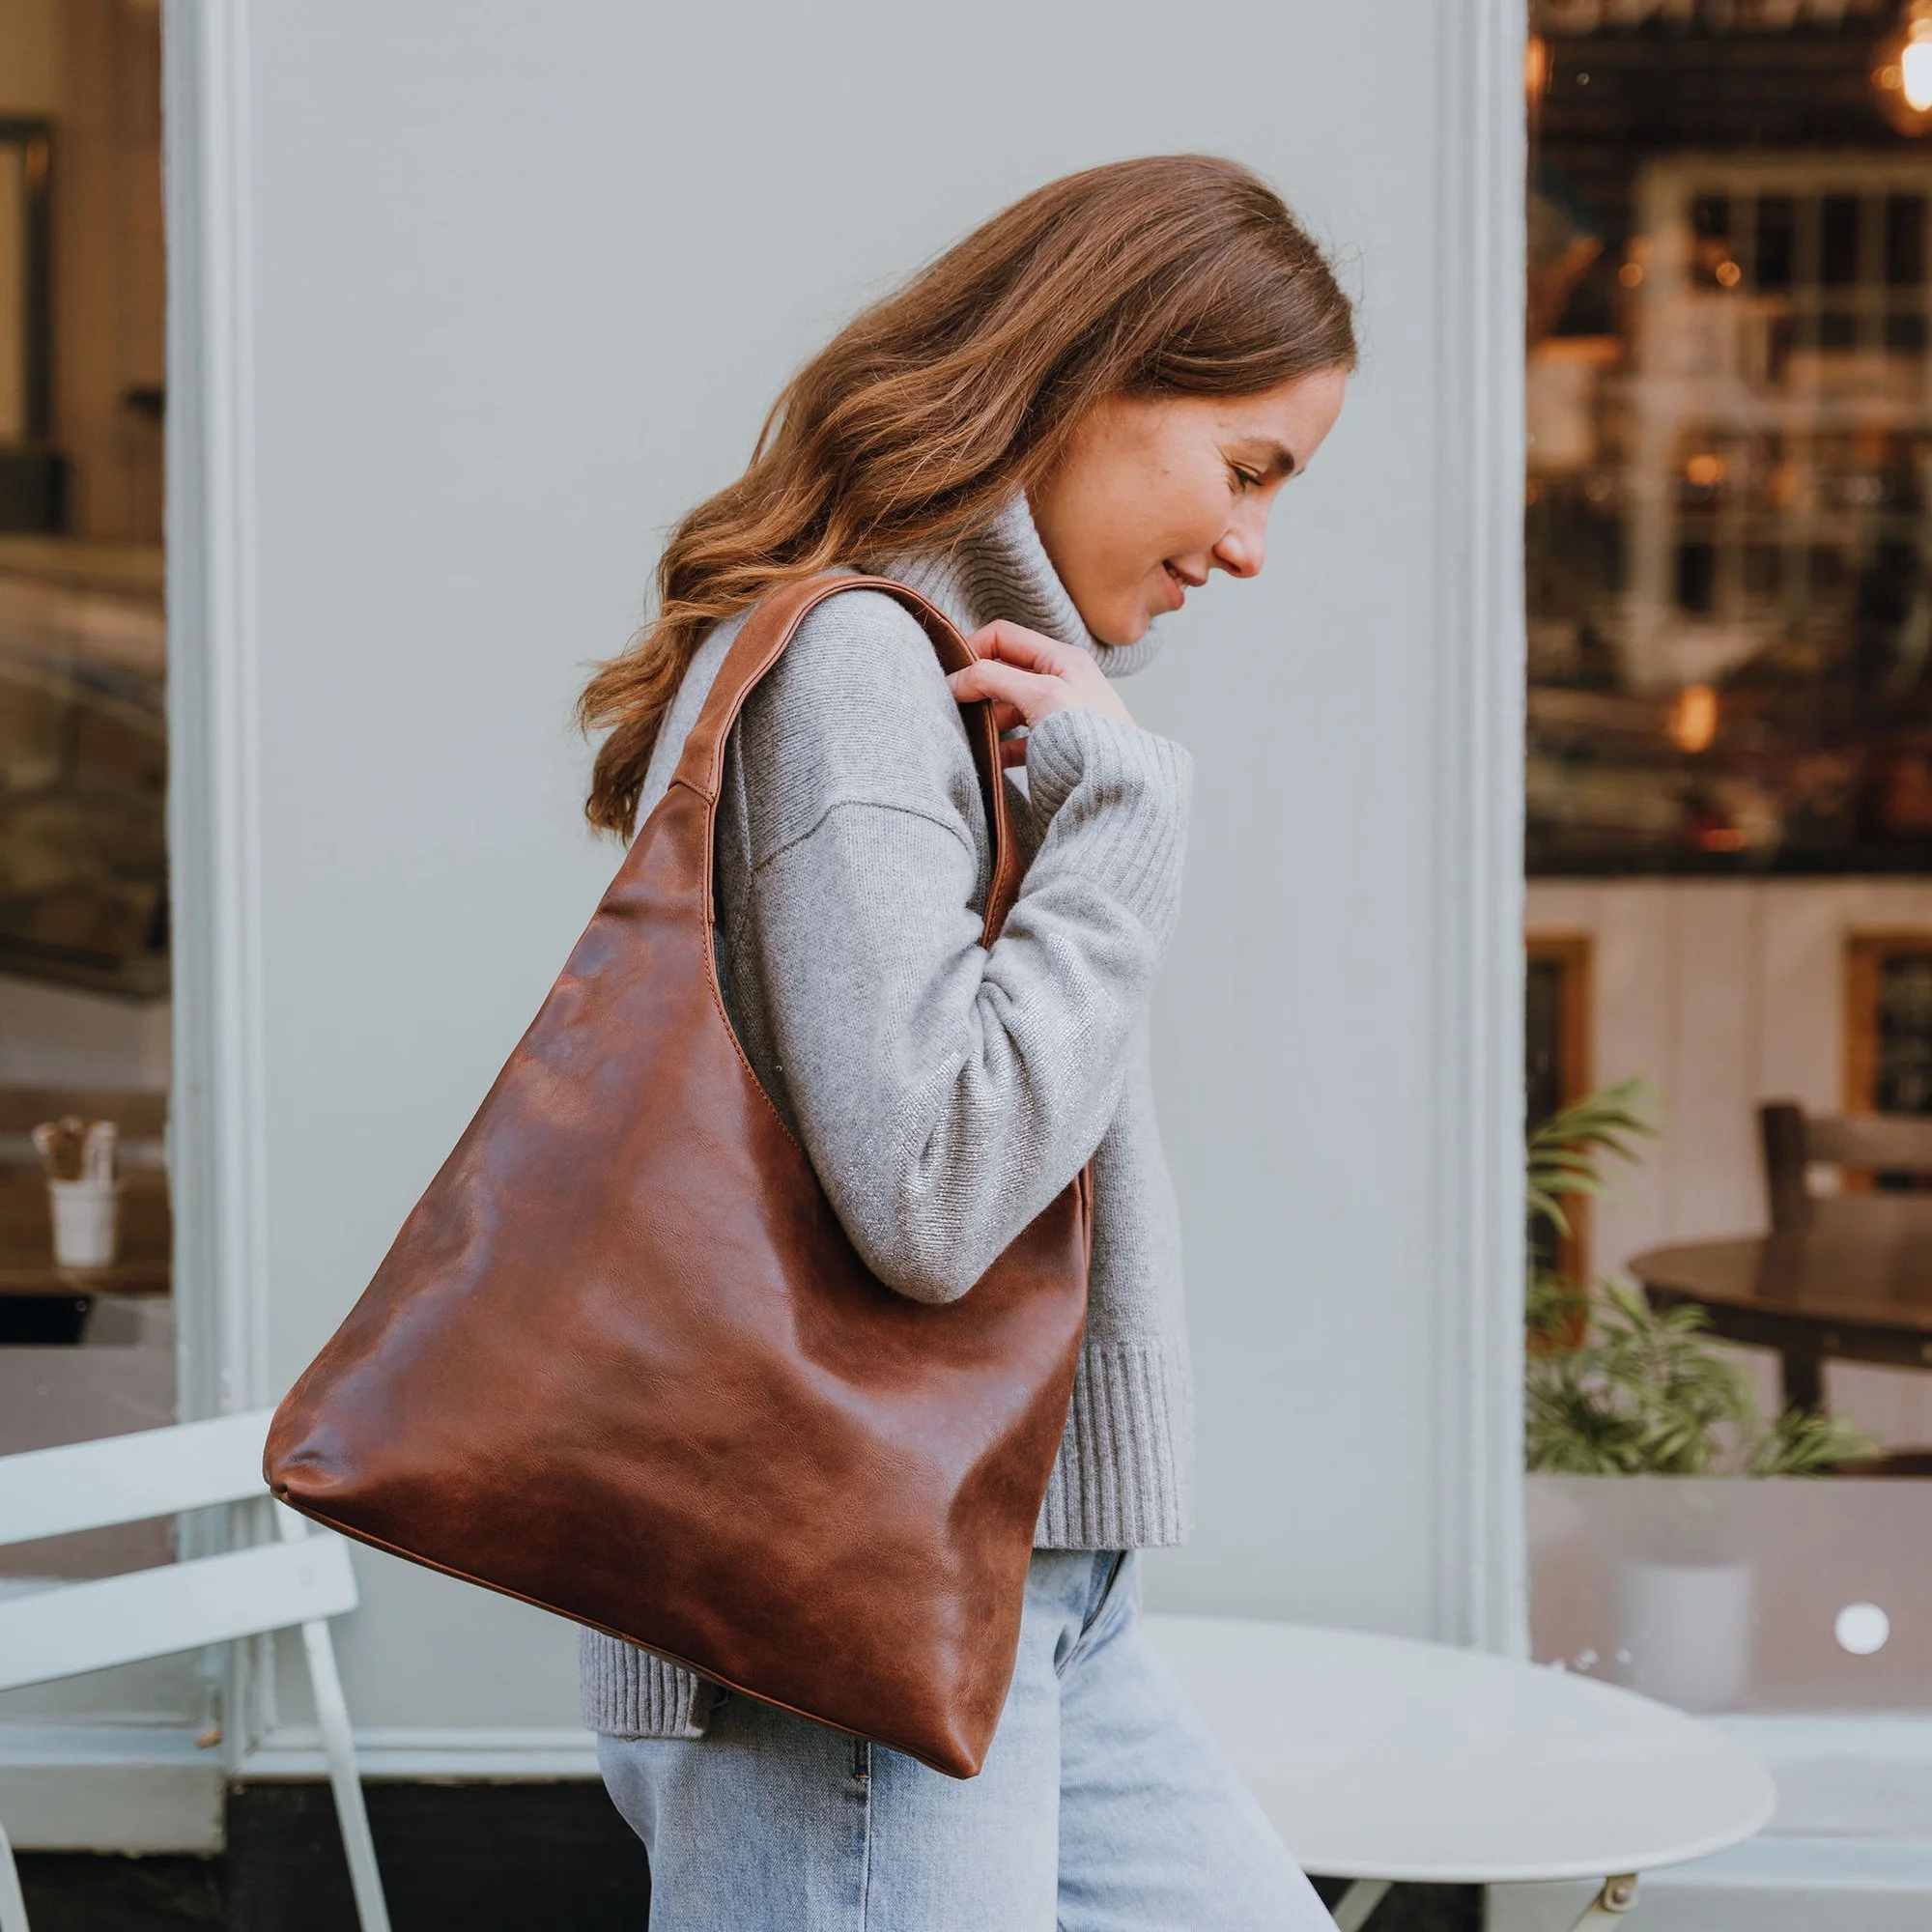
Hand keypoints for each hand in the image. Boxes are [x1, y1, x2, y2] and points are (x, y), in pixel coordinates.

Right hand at [945, 621, 1136, 767]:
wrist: (1120, 790)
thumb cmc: (1090, 737)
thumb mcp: (1040, 694)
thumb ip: (993, 678)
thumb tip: (955, 679)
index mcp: (1061, 658)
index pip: (1002, 637)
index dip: (973, 650)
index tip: (950, 677)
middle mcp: (1060, 681)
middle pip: (1003, 671)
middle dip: (976, 687)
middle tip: (953, 706)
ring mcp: (1057, 714)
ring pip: (1007, 707)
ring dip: (985, 718)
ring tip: (968, 735)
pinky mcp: (1054, 746)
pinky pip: (1017, 739)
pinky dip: (999, 746)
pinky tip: (989, 759)